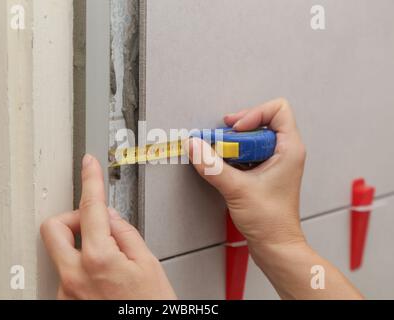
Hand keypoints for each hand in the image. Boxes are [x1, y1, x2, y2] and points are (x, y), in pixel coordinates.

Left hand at [40, 155, 175, 299]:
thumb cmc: (152, 305)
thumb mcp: (148, 262)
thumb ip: (124, 232)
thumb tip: (109, 216)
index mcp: (98, 259)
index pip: (91, 207)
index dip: (91, 180)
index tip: (88, 164)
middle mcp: (74, 276)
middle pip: (53, 227)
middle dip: (72, 217)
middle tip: (94, 222)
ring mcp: (66, 291)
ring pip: (60, 251)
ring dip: (80, 244)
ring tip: (109, 258)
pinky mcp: (65, 301)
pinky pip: (67, 270)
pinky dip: (83, 264)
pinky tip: (104, 275)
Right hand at [185, 98, 306, 256]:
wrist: (275, 245)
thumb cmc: (271, 222)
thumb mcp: (237, 189)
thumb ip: (212, 166)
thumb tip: (195, 146)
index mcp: (289, 148)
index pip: (277, 110)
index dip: (253, 113)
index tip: (235, 130)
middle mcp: (284, 151)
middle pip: (261, 121)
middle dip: (236, 130)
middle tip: (221, 141)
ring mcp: (274, 162)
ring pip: (252, 138)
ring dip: (232, 143)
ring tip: (220, 154)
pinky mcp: (264, 172)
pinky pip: (247, 153)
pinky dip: (232, 155)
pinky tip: (223, 166)